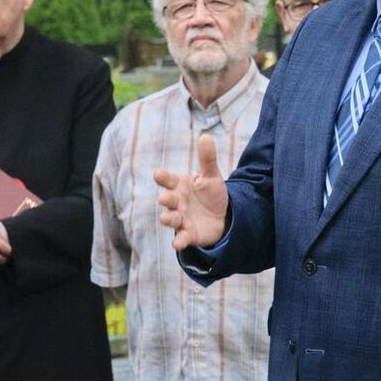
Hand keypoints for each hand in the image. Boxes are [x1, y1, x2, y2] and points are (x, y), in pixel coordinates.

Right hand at [154, 133, 228, 251]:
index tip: (158, 174)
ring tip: (165, 218)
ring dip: (168, 219)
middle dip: (166, 199)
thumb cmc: (211, 193)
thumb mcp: (212, 175)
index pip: (168, 180)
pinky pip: (182, 238)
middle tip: (164, 198)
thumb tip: (206, 136)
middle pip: (168, 199)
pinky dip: (179, 241)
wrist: (221, 216)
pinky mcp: (188, 234)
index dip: (163, 178)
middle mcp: (177, 202)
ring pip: (171, 218)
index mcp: (180, 185)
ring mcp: (181, 219)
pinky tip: (177, 244)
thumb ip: (208, 158)